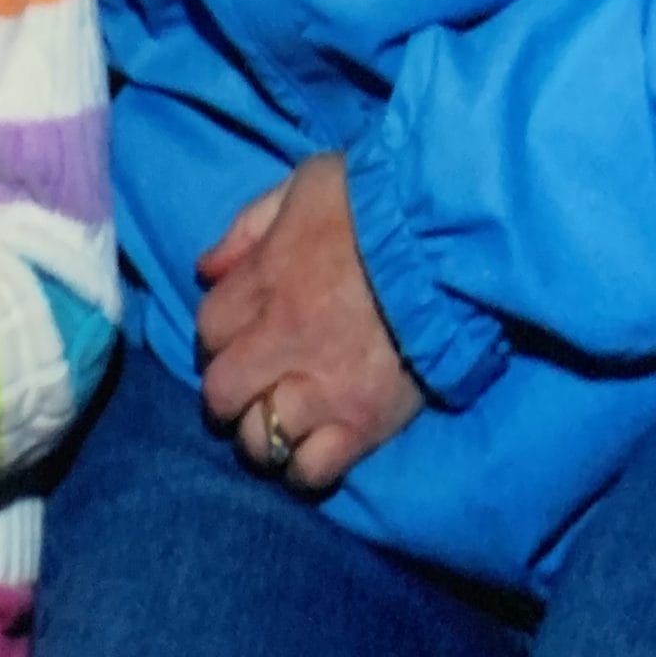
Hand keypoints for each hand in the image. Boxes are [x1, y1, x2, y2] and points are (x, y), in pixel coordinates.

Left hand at [194, 152, 422, 491]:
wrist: (449, 239)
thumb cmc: (374, 201)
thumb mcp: (298, 186)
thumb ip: (247, 227)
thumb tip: (206, 269)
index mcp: (263, 283)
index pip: (207, 329)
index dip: (218, 334)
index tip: (238, 333)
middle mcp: (282, 342)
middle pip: (221, 392)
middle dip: (227, 392)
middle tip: (250, 385)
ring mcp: (322, 388)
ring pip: (260, 439)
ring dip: (261, 433)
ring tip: (280, 422)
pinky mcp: (365, 423)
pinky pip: (313, 470)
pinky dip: (304, 469)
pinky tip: (311, 450)